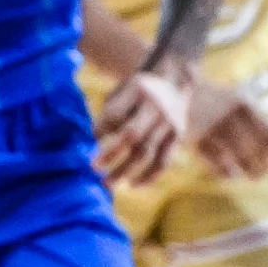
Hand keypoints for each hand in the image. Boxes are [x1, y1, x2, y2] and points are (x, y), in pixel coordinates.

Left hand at [94, 64, 192, 185]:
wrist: (174, 81)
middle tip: (93, 168)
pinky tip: (133, 185)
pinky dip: (149, 176)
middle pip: (132, 135)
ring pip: (146, 152)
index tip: (90, 140)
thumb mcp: (124, 88)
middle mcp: (156, 107)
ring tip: (107, 183)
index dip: (100, 129)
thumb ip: (111, 109)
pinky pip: (164, 161)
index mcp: (138, 89)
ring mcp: (169, 123)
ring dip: (125, 171)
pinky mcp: (177, 136)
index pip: (115, 113)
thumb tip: (95, 139)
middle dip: (111, 154)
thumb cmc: (138, 89)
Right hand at [188, 74, 267, 179]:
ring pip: (237, 159)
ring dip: (247, 172)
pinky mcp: (196, 141)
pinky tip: (231, 173)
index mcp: (244, 104)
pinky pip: (217, 165)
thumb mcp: (242, 103)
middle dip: (262, 167)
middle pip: (254, 149)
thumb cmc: (221, 102)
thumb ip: (261, 124)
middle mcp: (228, 115)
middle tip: (261, 175)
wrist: (183, 93)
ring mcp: (211, 128)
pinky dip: (227, 173)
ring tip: (250, 176)